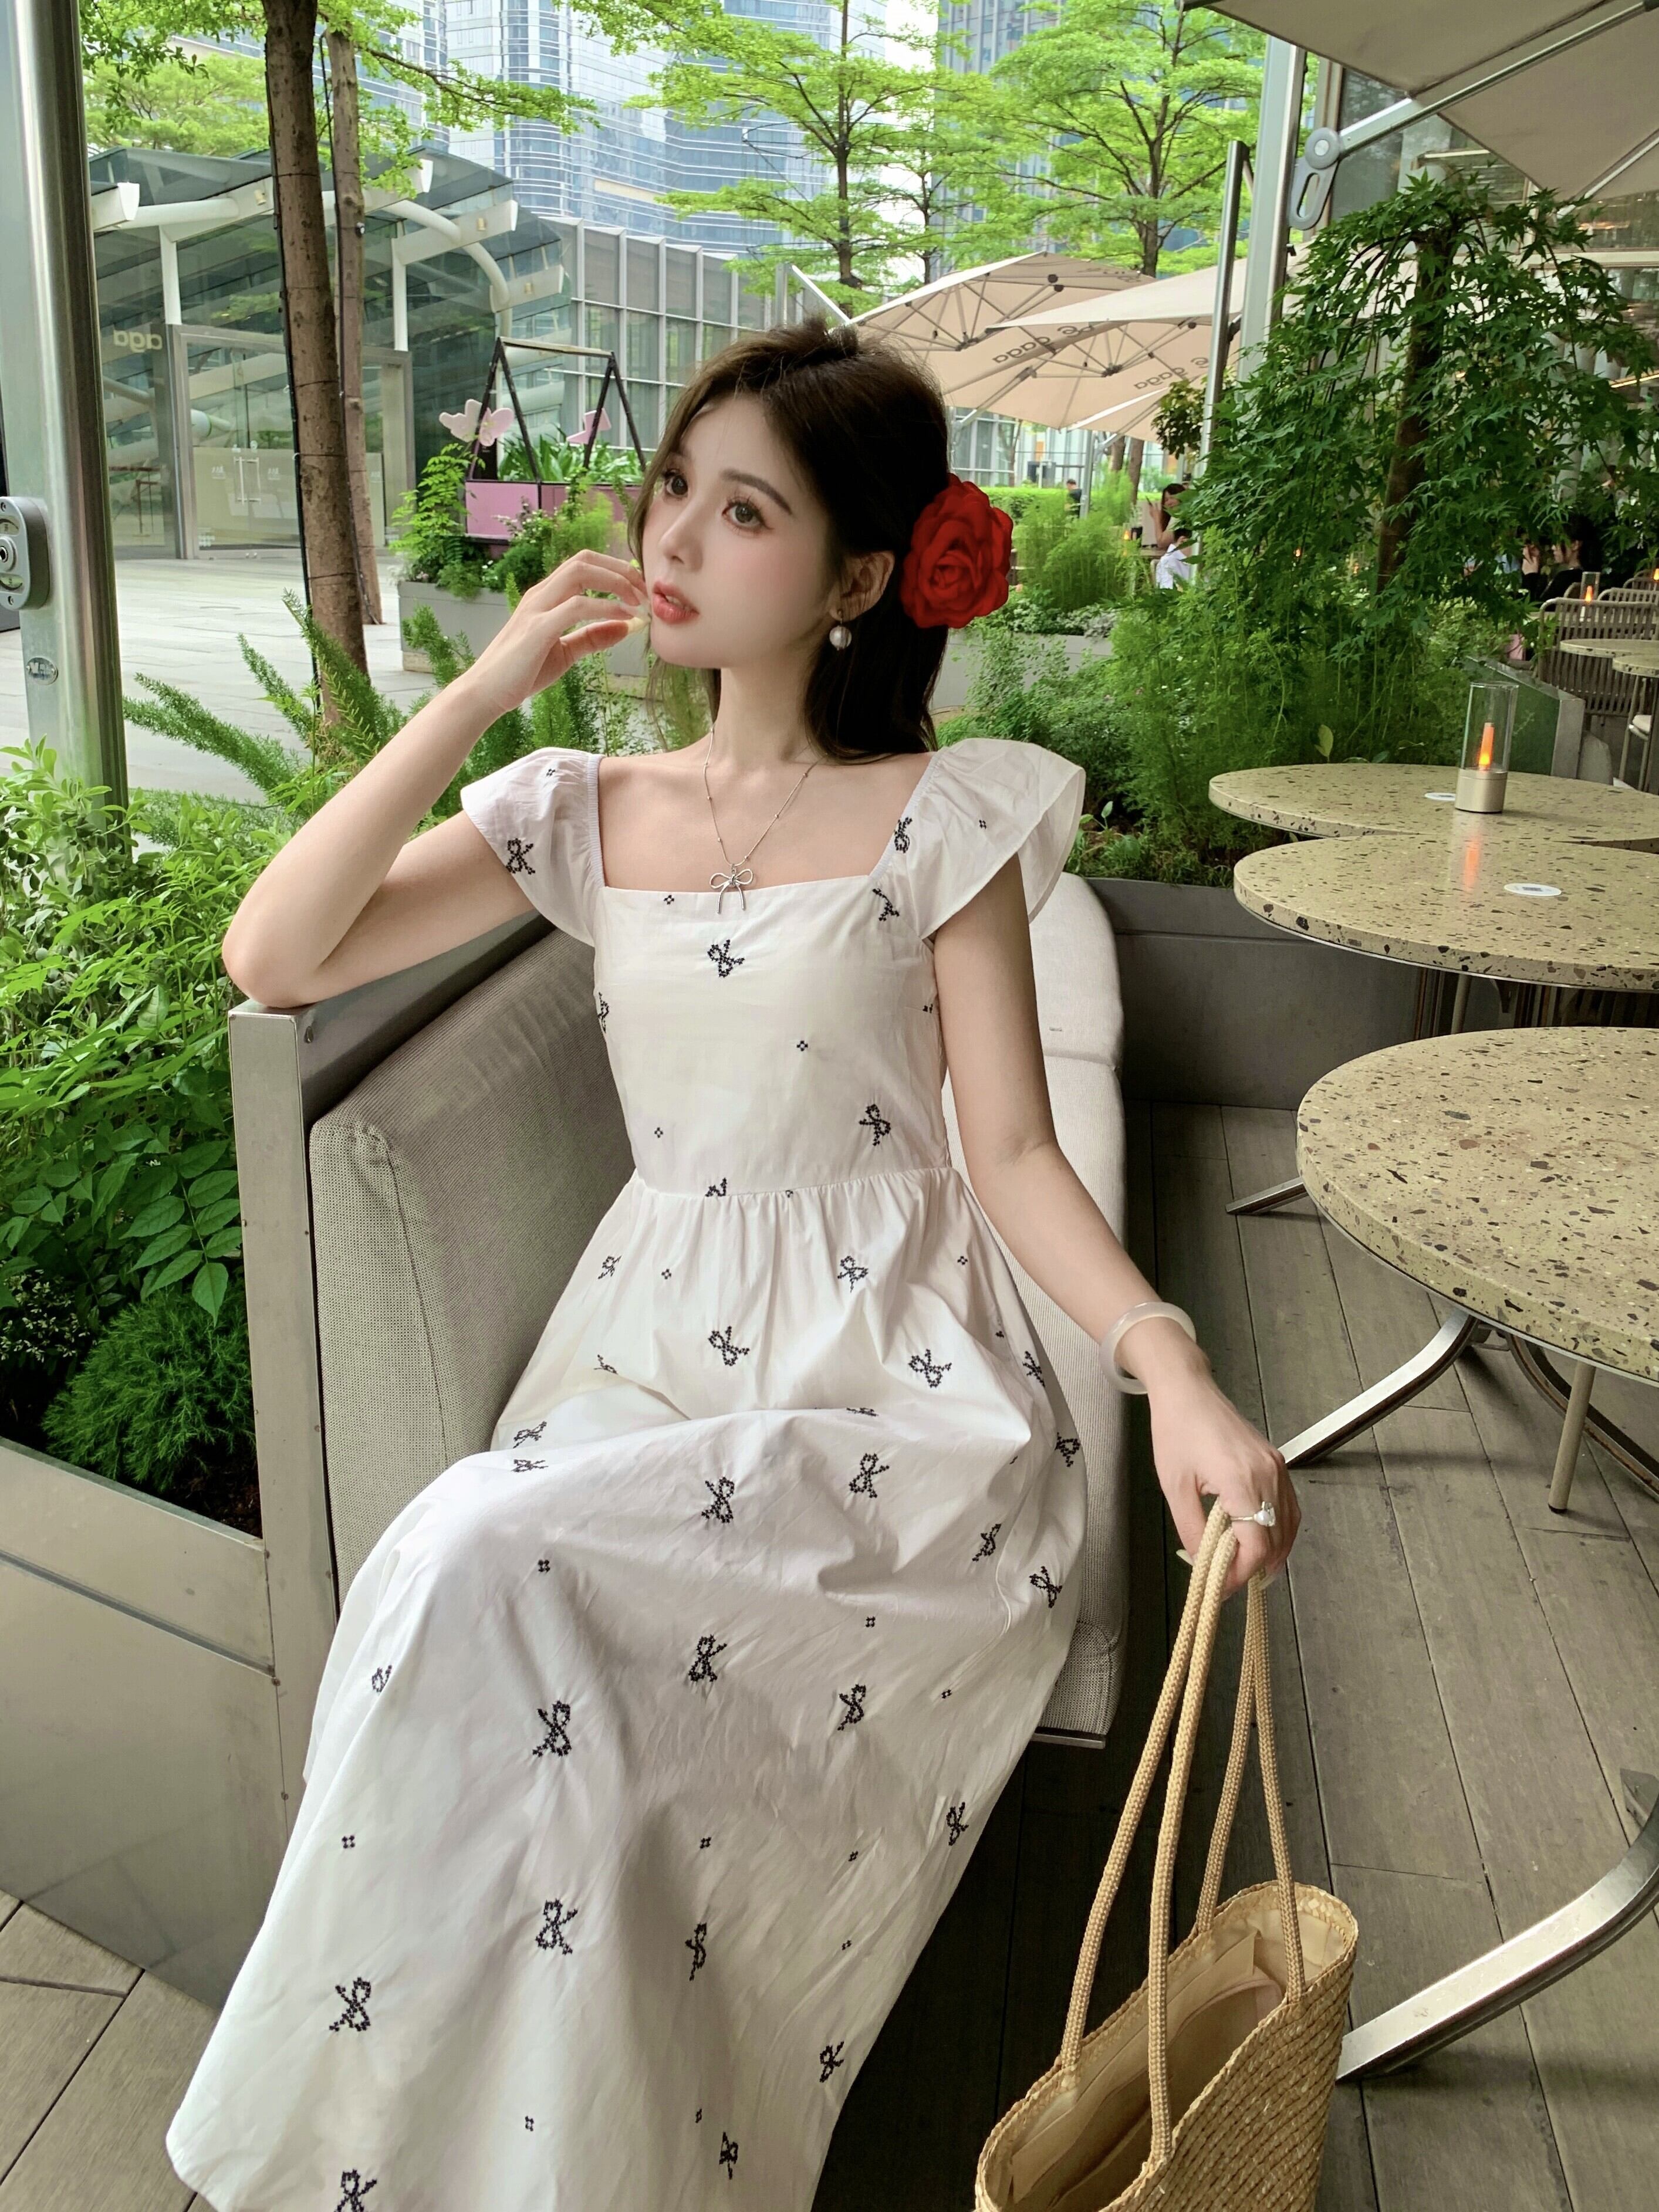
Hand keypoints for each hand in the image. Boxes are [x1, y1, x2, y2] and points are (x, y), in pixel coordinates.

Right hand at [463, 550, 647, 719]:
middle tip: (645, 590)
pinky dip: (605, 608)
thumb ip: (592, 638)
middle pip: (584, 560)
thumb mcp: (564, 653)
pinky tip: (624, 618)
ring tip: (638, 601)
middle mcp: (540, 595)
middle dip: (620, 569)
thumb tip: (627, 626)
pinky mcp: (537, 629)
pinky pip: (576, 606)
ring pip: (580, 572)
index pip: (583, 565)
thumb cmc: (520, 673)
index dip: (614, 569)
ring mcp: (537, 609)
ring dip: (615, 582)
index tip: (639, 588)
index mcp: (546, 597)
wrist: (485, 693)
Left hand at [1141, 1347, 1298, 1595]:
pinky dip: (1279, 1529)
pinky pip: (1288, 1506)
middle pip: (1277, 1540)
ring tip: (1246, 1568)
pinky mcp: (1276, 1462)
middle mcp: (1267, 1474)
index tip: (1222, 1585)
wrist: (1187, 1391)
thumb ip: (1191, 1530)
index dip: (1241, 1574)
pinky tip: (1261, 1539)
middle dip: (1256, 1568)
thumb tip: (1202, 1564)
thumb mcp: (1175, 1487)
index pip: (1257, 1546)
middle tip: (1231, 1582)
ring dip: (1273, 1552)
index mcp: (1241, 1481)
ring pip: (1289, 1525)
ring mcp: (1276, 1467)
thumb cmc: (1176, 1431)